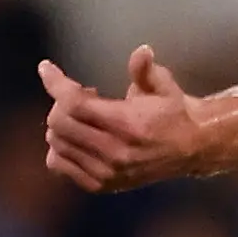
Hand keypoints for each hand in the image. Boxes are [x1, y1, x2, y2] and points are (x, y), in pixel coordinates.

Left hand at [40, 46, 205, 192]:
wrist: (191, 148)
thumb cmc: (173, 112)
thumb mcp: (164, 86)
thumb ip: (147, 70)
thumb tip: (142, 51)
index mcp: (129, 125)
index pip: (75, 104)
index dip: (56, 84)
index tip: (46, 69)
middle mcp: (115, 152)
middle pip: (59, 123)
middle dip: (60, 102)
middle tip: (81, 94)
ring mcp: (106, 172)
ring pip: (56, 143)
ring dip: (61, 123)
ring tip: (83, 116)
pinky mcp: (100, 184)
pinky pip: (58, 164)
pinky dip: (59, 147)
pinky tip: (77, 136)